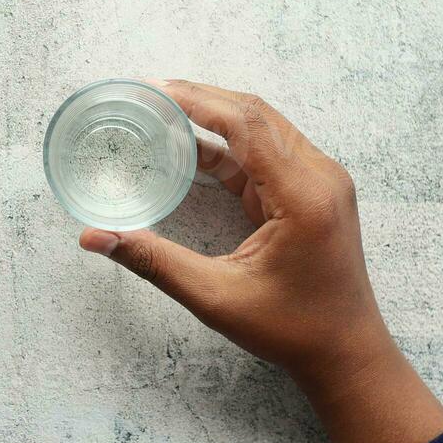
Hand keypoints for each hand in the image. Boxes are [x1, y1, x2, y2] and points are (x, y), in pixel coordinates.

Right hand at [79, 79, 442, 442]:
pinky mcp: (316, 193)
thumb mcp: (215, 297)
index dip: (200, 100)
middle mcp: (321, 178)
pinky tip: (195, 148)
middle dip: (204, 99)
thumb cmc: (293, 330)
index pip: (247, 125)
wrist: (345, 353)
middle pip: (256, 115)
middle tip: (153, 94)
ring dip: (218, 117)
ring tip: (168, 112)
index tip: (157, 89)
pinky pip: (270, 153)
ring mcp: (323, 183)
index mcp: (304, 196)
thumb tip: (96, 239)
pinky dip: (232, 146)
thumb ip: (154, 262)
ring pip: (264, 129)